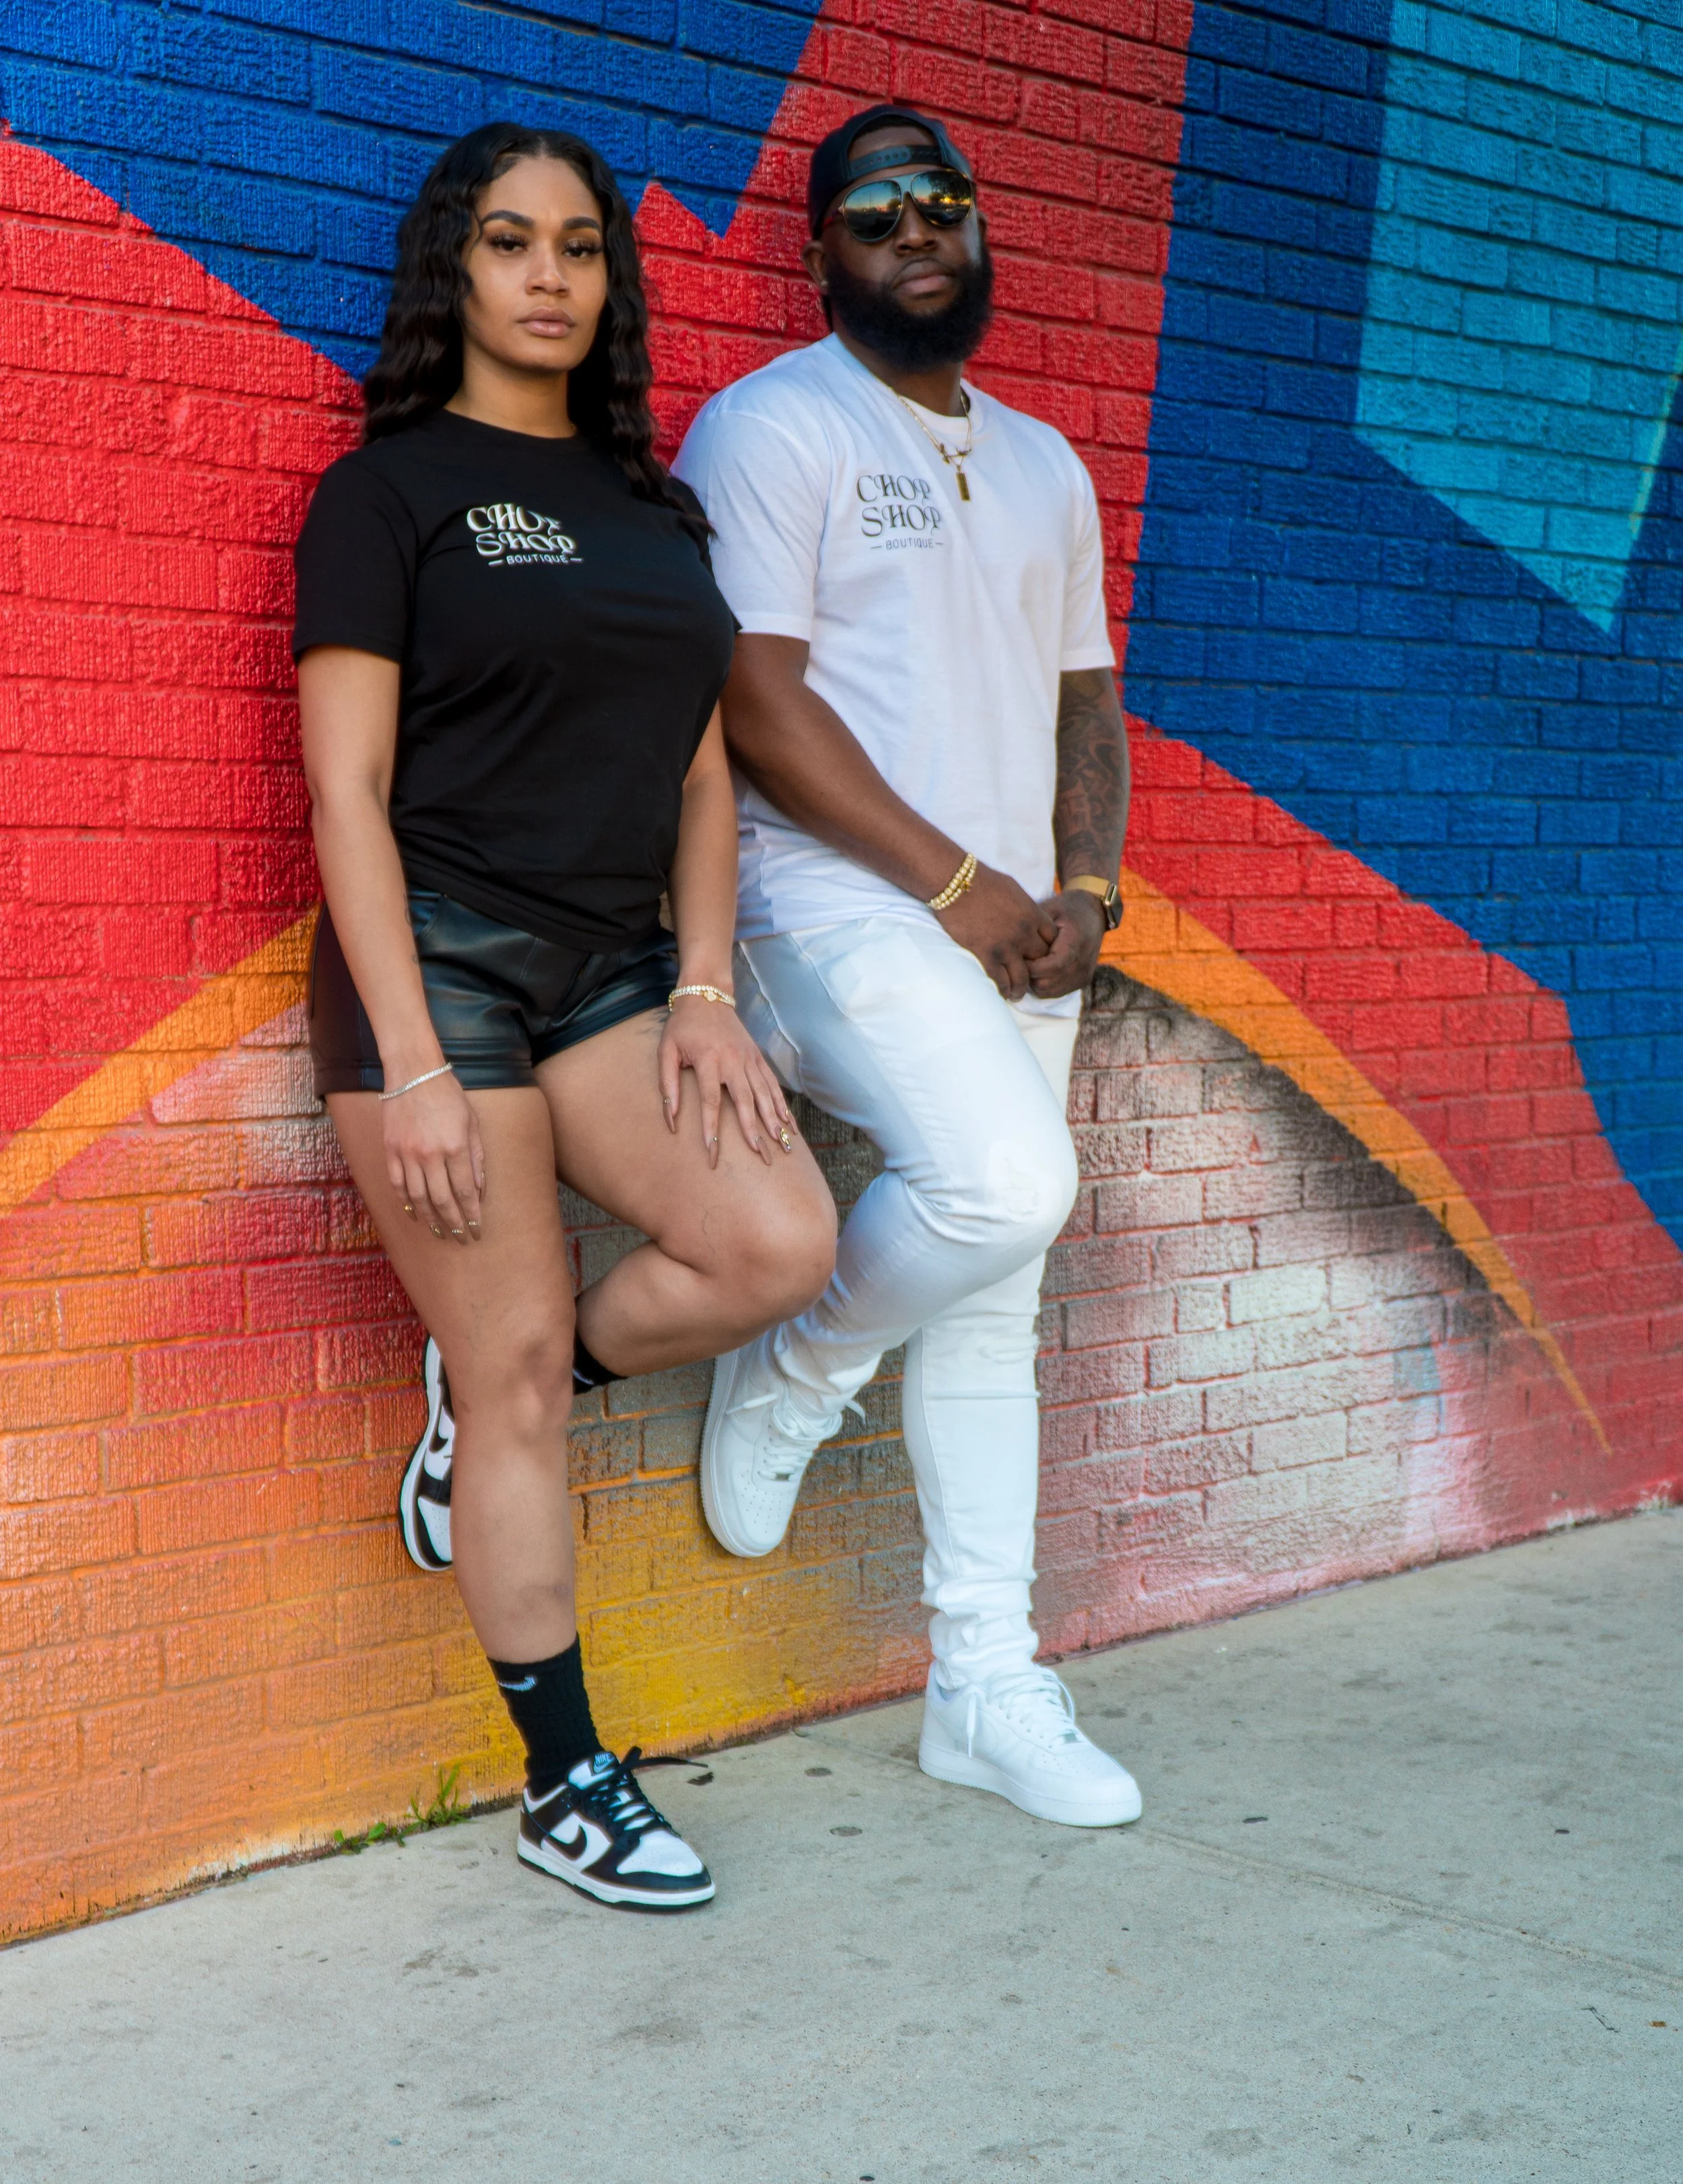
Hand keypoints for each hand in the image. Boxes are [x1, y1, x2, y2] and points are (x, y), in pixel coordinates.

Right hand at [382, 1068, 484, 1242]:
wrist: (414, 1073)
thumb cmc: (449, 1095)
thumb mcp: (473, 1123)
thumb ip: (476, 1158)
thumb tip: (479, 1190)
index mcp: (456, 1147)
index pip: (465, 1192)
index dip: (472, 1215)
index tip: (476, 1230)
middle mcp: (431, 1154)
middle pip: (442, 1200)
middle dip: (454, 1223)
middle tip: (461, 1238)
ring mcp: (407, 1153)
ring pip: (418, 1197)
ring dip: (430, 1219)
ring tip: (440, 1232)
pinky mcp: (391, 1150)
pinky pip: (398, 1184)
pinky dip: (406, 1202)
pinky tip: (414, 1213)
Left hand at [660, 997, 796, 1167]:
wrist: (707, 995)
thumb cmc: (682, 1027)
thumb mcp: (666, 1051)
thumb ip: (668, 1085)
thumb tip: (672, 1120)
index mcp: (708, 1059)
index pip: (710, 1099)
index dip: (711, 1126)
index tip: (712, 1149)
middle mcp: (732, 1060)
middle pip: (745, 1100)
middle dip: (753, 1129)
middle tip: (759, 1155)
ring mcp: (748, 1058)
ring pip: (764, 1093)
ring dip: (773, 1120)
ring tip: (782, 1144)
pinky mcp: (757, 1057)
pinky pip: (772, 1083)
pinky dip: (781, 1103)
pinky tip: (788, 1123)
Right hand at [937, 863, 1057, 1000]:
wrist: (956, 883)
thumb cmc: (982, 881)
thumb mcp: (1015, 889)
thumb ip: (1025, 907)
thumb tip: (1028, 915)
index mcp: (1033, 915)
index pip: (1053, 940)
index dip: (1048, 950)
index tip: (1040, 956)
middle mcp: (1024, 933)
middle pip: (1041, 961)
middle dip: (1038, 970)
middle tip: (1031, 978)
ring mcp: (1006, 947)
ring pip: (1023, 978)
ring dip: (1021, 988)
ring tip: (1017, 994)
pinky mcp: (986, 955)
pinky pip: (1000, 981)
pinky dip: (1003, 990)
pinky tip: (1001, 992)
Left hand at [1027, 889, 1107, 999]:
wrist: (1093, 914)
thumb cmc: (1068, 908)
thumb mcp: (1050, 909)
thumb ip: (1034, 927)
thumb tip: (1013, 944)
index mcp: (1076, 943)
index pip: (1051, 967)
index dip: (1030, 967)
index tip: (1016, 957)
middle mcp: (1082, 963)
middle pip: (1047, 983)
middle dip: (1028, 976)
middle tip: (1018, 961)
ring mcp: (1083, 975)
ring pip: (1049, 991)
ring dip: (1034, 982)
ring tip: (1029, 964)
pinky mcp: (1082, 982)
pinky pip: (1056, 992)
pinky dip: (1044, 985)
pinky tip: (1039, 970)